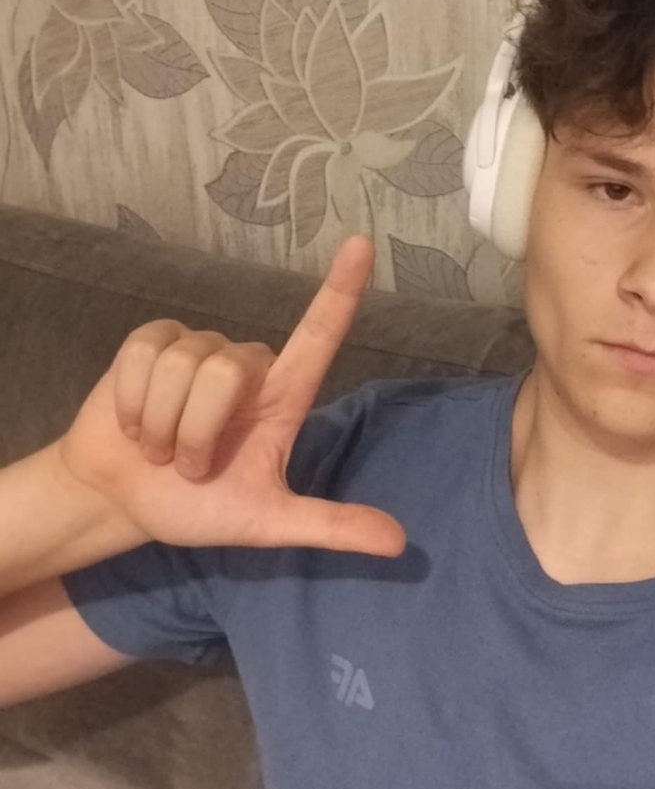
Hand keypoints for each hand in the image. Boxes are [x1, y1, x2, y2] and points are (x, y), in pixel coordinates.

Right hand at [56, 234, 405, 556]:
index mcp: (283, 396)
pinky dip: (132, 402)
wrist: (122, 500)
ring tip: (158, 448)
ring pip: (182, 366)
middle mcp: (246, 365)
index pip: (319, 334)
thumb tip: (399, 544)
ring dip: (160, 424)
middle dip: (195, 434)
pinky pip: (143, 354)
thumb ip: (330, 525)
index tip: (364, 244)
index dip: (342, 289)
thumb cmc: (198, 507)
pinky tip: (132, 423)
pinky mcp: (151, 340)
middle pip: (225, 372)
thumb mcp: (266, 522)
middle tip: (187, 466)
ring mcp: (197, 347)